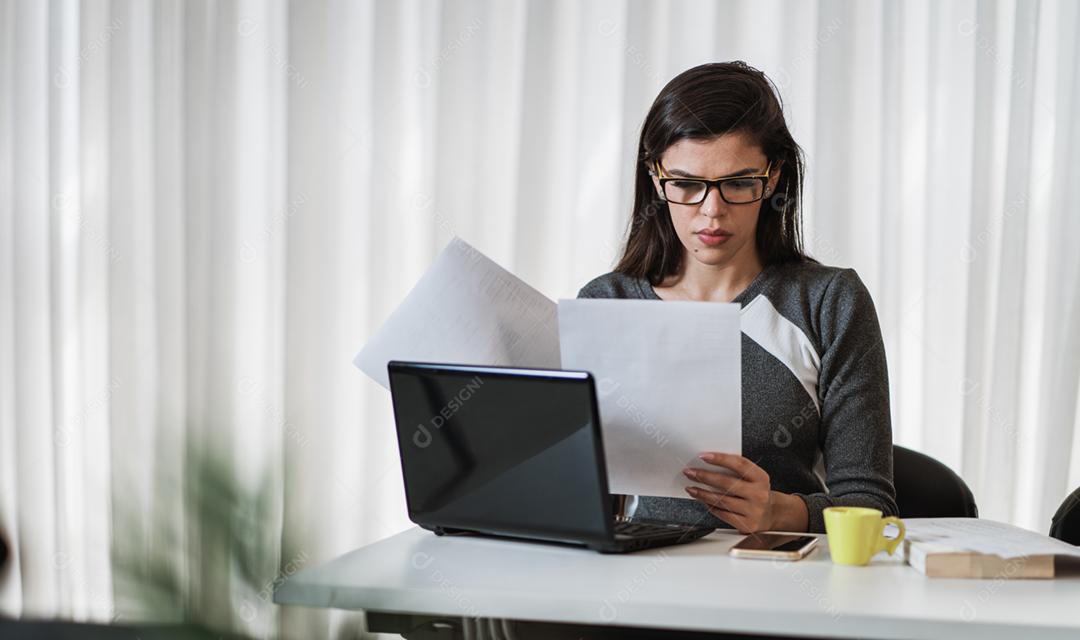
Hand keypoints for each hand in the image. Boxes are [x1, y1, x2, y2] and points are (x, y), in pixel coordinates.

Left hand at [682, 452, 806, 533]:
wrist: (771, 514)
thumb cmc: (757, 492)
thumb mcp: (754, 478)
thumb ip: (737, 470)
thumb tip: (709, 463)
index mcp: (761, 478)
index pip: (739, 464)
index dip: (720, 459)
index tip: (703, 456)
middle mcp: (759, 494)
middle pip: (727, 483)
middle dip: (704, 476)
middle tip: (690, 472)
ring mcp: (753, 510)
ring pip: (722, 500)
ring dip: (702, 493)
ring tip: (691, 488)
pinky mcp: (746, 524)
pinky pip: (723, 514)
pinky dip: (710, 506)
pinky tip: (703, 501)